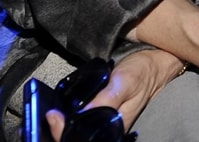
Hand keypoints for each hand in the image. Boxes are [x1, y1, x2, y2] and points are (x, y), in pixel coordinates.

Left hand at [43, 49, 184, 140]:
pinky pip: (81, 126)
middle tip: (42, 120)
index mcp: (115, 127)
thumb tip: (81, 114)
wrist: (156, 64)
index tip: (53, 116)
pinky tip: (56, 116)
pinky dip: (66, 123)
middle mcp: (109, 129)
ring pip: (77, 135)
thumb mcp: (125, 83)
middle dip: (57, 134)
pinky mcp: (100, 115)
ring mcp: (104, 123)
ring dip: (59, 131)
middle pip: (77, 139)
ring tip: (44, 120)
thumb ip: (106, 100)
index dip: (63, 133)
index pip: (82, 140)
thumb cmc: (143, 72)